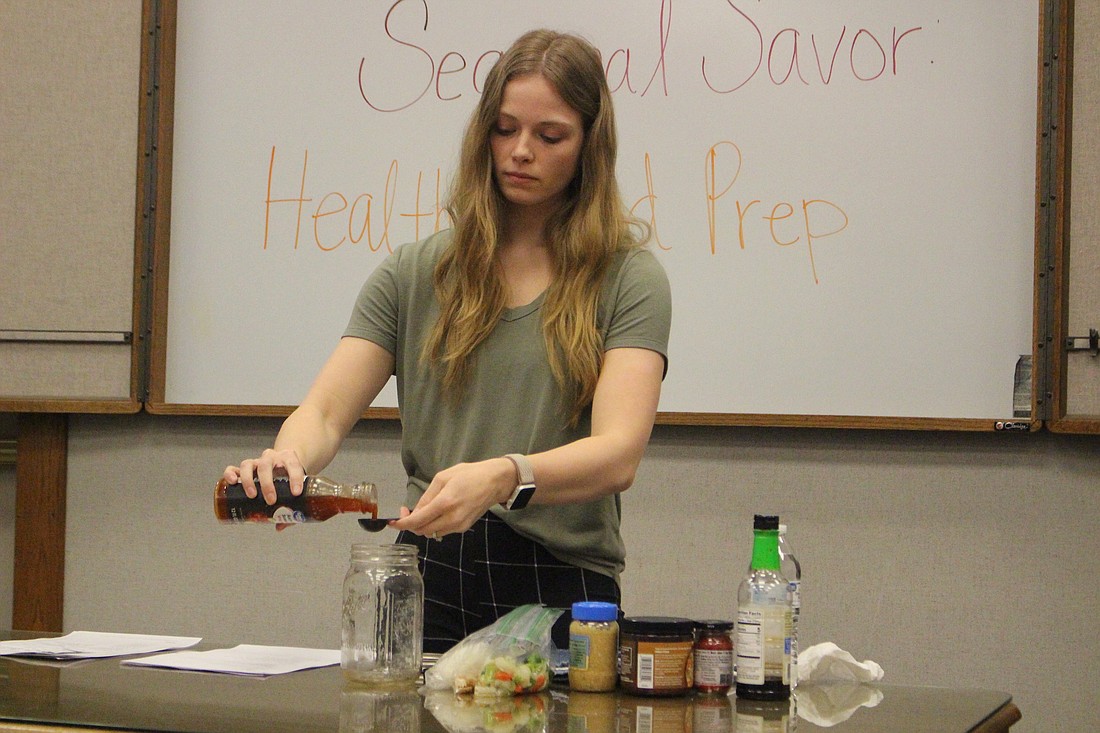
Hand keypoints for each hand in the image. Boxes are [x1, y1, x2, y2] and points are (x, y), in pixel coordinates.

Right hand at [223, 447, 305, 504]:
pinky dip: (230, 474)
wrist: (282, 464)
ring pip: (248, 464)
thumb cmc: (289, 479)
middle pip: (266, 465)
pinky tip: (232, 482)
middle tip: (271, 500)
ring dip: (248, 480)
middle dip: (268, 484)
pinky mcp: (243, 469)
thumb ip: (291, 507)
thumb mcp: (294, 488)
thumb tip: (279, 526)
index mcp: (288, 458)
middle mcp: (271, 457)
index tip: (296, 493)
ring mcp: (256, 462)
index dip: (295, 479)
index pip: (293, 465)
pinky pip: (233, 468)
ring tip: (252, 495)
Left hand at [392, 458, 513, 538]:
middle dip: (411, 524)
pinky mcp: (464, 528)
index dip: (402, 523)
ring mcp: (459, 526)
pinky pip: (442, 531)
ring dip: (422, 525)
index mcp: (444, 503)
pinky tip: (436, 514)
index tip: (392, 522)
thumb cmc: (469, 474)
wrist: (495, 482)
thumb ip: (427, 496)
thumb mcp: (443, 477)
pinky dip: (434, 525)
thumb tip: (416, 511)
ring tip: (423, 511)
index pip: (417, 520)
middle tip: (407, 511)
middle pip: (422, 530)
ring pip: (431, 533)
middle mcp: (451, 518)